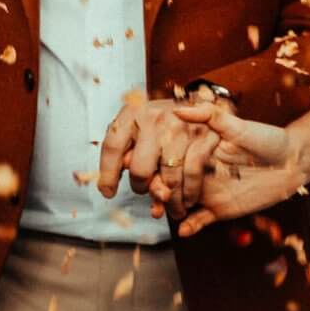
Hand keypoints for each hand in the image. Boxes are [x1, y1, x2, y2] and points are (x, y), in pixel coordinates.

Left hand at [96, 96, 222, 218]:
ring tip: (168, 207)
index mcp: (132, 113)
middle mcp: (154, 117)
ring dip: (169, 199)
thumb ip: (125, 157)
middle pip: (140, 169)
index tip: (108, 192)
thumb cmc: (157, 124)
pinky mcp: (202, 135)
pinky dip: (189, 192)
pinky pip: (192, 174)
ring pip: (169, 177)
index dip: (107, 175)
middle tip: (143, 190)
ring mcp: (179, 126)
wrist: (193, 104)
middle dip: (140, 187)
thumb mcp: (135, 131)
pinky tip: (186, 199)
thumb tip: (110, 189)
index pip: (112, 147)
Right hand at [162, 102, 309, 237]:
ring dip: (173, 208)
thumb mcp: (240, 125)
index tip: (155, 170)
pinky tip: (184, 230)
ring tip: (172, 213)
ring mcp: (208, 189)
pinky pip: (199, 220)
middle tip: (162, 195)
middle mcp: (199, 169)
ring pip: (180, 201)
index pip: (173, 157)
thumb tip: (177, 111)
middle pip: (171, 181)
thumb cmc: (268, 139)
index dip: (164, 165)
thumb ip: (210, 116)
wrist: (294, 162)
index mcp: (198, 148)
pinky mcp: (219, 208)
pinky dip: (190, 226)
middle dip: (164, 189)